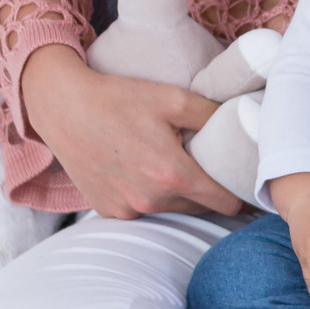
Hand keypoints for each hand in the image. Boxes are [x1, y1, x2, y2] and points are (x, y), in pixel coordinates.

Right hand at [20, 44, 242, 219]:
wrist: (63, 107)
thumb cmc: (118, 98)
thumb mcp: (173, 98)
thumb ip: (212, 115)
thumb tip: (246, 124)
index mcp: (172, 175)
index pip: (224, 203)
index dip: (240, 196)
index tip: (247, 187)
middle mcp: (150, 200)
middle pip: (198, 207)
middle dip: (208, 191)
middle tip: (210, 166)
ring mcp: (126, 209)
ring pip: (171, 209)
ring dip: (178, 193)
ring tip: (174, 164)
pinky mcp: (108, 210)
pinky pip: (142, 208)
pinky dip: (148, 195)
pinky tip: (142, 171)